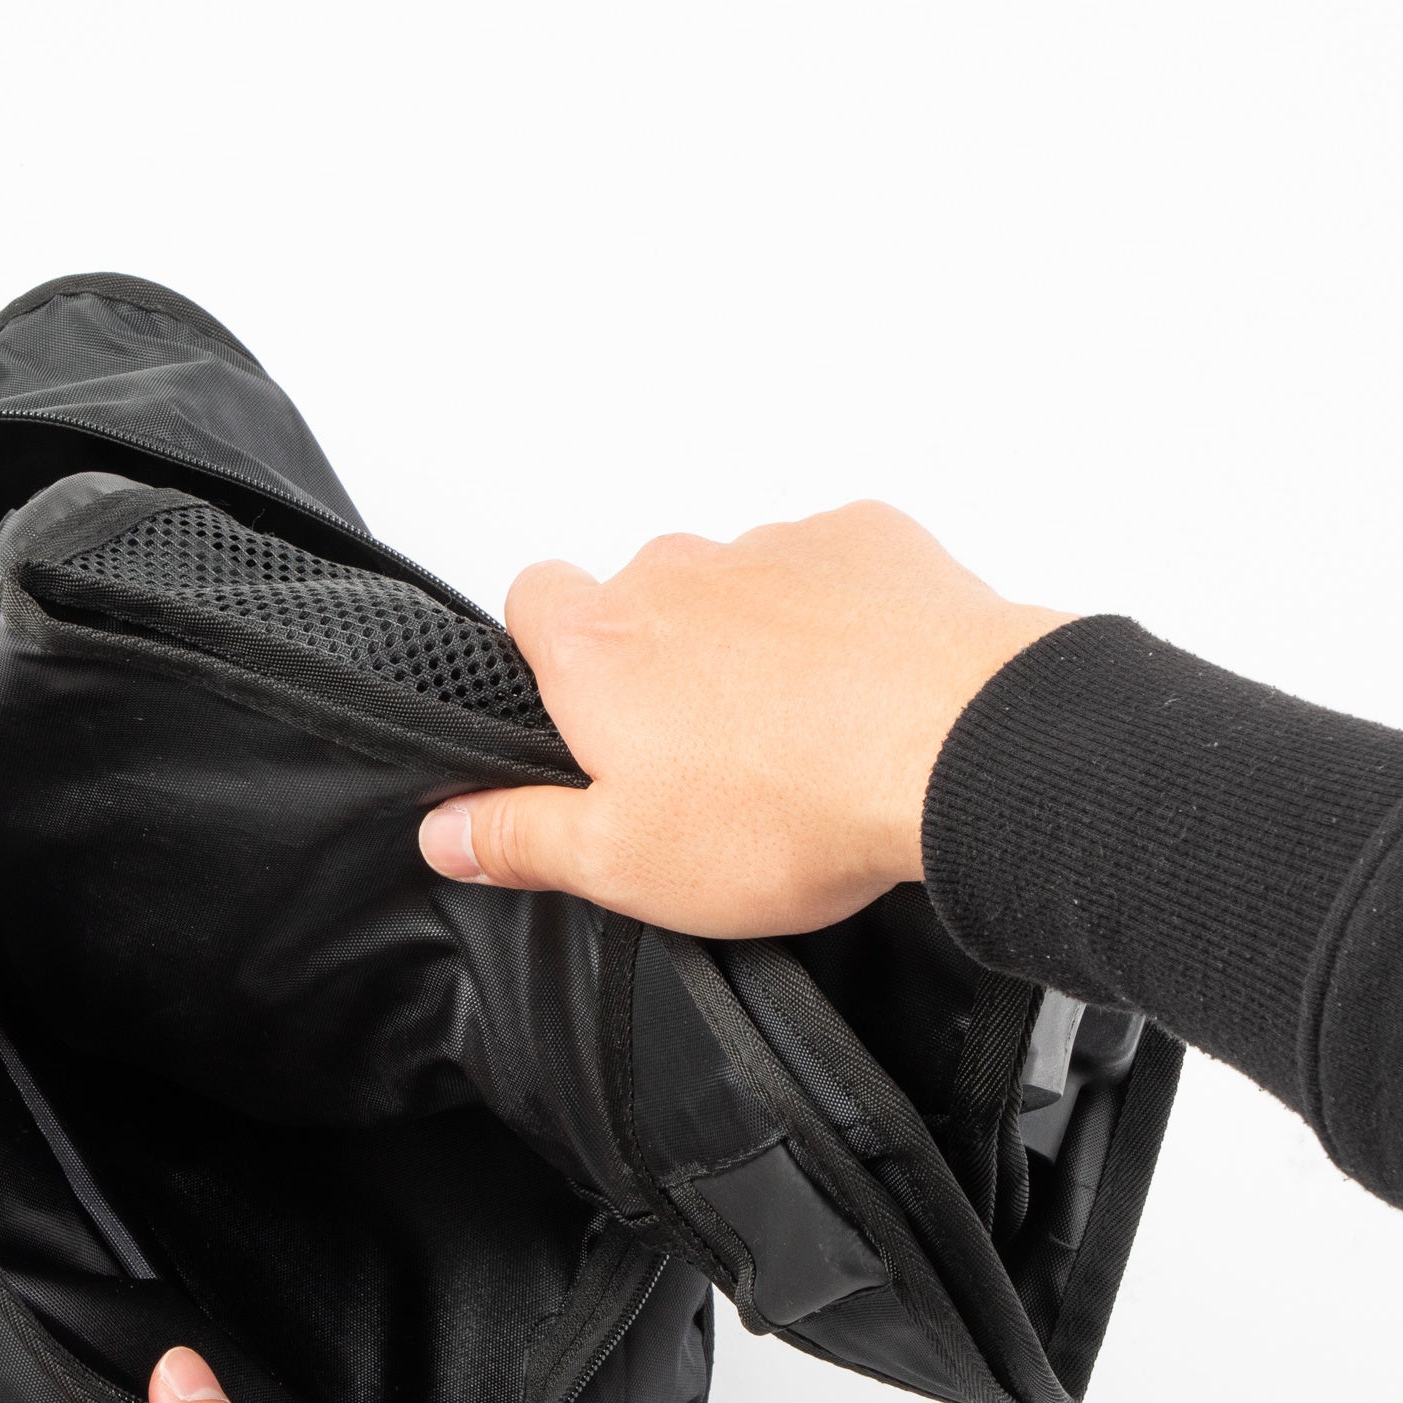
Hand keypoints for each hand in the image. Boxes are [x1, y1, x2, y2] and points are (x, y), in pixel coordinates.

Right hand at [417, 502, 1070, 936]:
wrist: (957, 750)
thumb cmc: (792, 806)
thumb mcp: (625, 862)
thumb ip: (521, 838)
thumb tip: (445, 832)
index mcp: (599, 647)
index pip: (531, 598)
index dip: (549, 652)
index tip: (583, 711)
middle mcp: (675, 574)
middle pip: (642, 597)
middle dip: (665, 659)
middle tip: (709, 754)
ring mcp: (773, 548)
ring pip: (740, 584)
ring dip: (756, 639)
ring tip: (805, 731)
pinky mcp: (865, 539)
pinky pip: (834, 569)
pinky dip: (843, 616)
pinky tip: (871, 687)